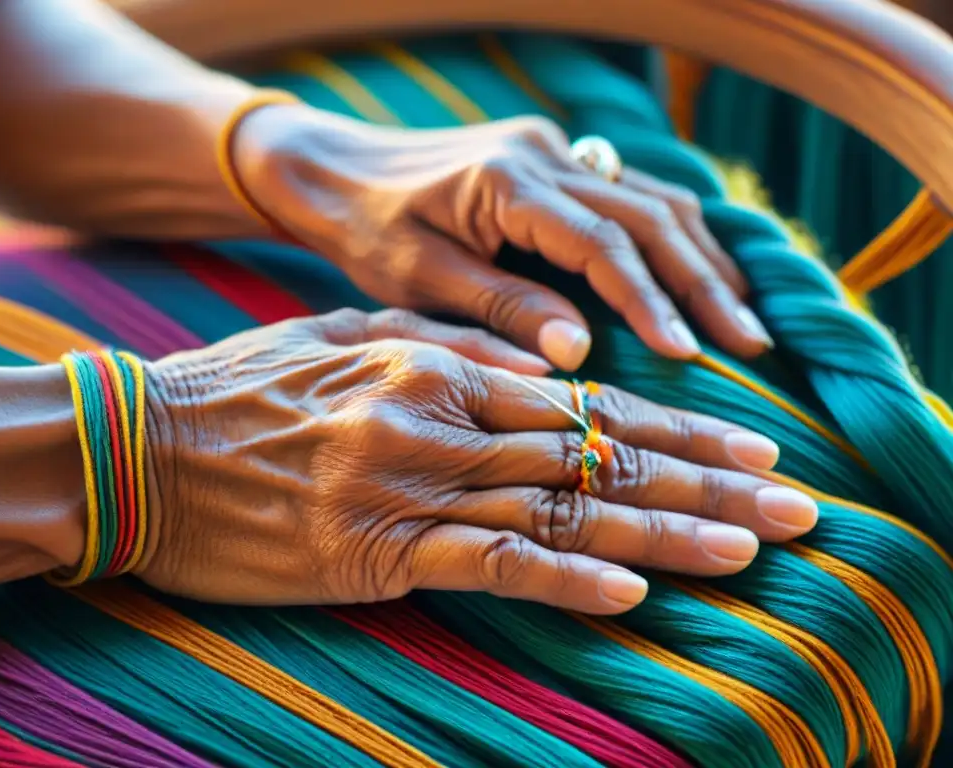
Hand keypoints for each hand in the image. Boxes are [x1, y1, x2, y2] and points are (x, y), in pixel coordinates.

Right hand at [137, 309, 814, 614]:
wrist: (142, 448)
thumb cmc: (246, 389)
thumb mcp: (348, 336)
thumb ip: (444, 343)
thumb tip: (532, 363)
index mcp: (437, 365)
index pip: (585, 398)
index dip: (676, 425)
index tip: (750, 447)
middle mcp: (439, 420)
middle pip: (596, 451)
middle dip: (705, 478)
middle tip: (793, 503)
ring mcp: (409, 487)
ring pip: (562, 506)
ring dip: (664, 530)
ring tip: (749, 546)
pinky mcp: (373, 552)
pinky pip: (490, 561)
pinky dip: (566, 573)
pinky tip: (633, 590)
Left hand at [233, 104, 771, 371]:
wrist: (331, 167)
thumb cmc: (365, 226)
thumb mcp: (420, 278)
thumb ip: (502, 308)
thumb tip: (582, 354)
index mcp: (507, 181)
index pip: (603, 242)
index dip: (650, 299)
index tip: (689, 352)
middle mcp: (544, 154)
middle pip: (648, 215)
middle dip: (702, 281)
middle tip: (750, 343)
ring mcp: (554, 151)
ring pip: (652, 199)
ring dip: (700, 257)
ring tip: (743, 317)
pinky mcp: (554, 161)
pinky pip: (632, 195)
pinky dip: (672, 238)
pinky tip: (699, 274)